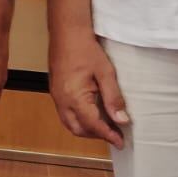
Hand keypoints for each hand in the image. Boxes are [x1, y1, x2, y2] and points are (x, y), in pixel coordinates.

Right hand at [48, 31, 129, 148]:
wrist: (66, 33)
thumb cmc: (86, 49)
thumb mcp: (106, 73)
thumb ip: (113, 98)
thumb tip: (122, 120)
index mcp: (74, 97)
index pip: (93, 125)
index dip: (108, 135)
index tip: (121, 142)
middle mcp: (62, 101)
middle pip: (78, 129)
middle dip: (97, 135)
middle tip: (115, 134)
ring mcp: (56, 97)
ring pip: (70, 124)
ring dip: (87, 129)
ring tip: (105, 126)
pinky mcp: (56, 92)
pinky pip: (65, 114)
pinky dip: (79, 120)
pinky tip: (92, 114)